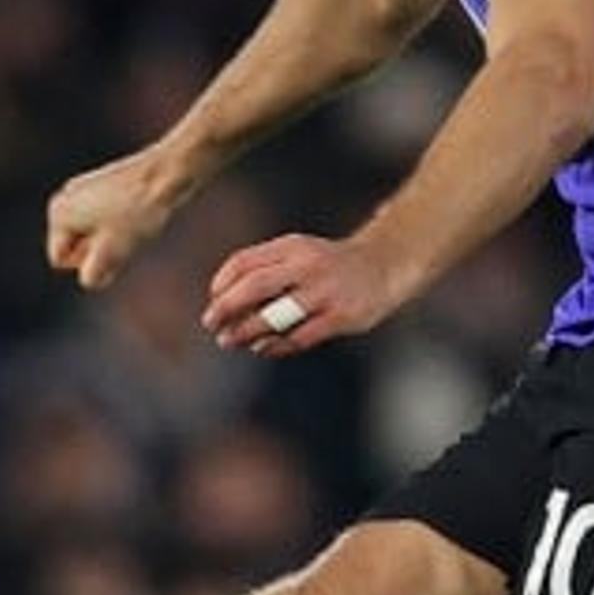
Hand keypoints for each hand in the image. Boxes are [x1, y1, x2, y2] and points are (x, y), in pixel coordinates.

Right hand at [47, 148, 181, 291]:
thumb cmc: (138, 212)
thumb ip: (92, 274)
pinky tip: (137, 216)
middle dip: (98, 251)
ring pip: (92, 235)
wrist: (165, 174)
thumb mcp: (113, 251)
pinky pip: (105, 222)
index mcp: (58, 213)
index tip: (112, 243)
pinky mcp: (103, 187)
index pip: (61, 261)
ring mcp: (83, 191)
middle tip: (124, 234)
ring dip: (110, 241)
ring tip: (133, 224)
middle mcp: (64, 199)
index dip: (89, 262)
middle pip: (75, 247)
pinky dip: (118, 227)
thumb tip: (88, 279)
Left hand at [202, 233, 400, 356]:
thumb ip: (266, 267)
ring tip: (229, 341)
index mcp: (293, 246)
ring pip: (274, 316)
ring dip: (245, 331)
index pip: (245, 261)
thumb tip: (223, 297)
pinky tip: (262, 348)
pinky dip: (274, 345)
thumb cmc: (329, 265)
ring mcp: (325, 292)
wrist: (384, 267)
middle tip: (210, 323)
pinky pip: (298, 337)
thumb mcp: (299, 252)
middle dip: (225, 307)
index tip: (213, 297)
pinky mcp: (340, 317)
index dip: (222, 281)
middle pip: (254, 287)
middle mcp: (308, 265)